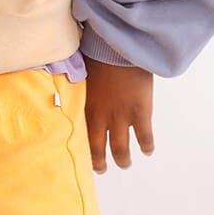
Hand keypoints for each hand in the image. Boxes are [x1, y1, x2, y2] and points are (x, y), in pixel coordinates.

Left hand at [81, 56, 154, 172]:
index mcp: (84, 106)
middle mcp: (101, 116)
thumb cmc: (97, 51)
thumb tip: (66, 88)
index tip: (82, 155)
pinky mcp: (140, 112)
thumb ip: (76, 87)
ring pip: (121, 150)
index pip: (79, 136)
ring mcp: (121, 116)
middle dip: (100, 163)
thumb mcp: (81, 71)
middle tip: (101, 168)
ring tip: (124, 163)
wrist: (119, 46)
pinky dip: (147, 147)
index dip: (81, 149)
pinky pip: (144, 138)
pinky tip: (147, 150)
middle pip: (98, 149)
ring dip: (122, 159)